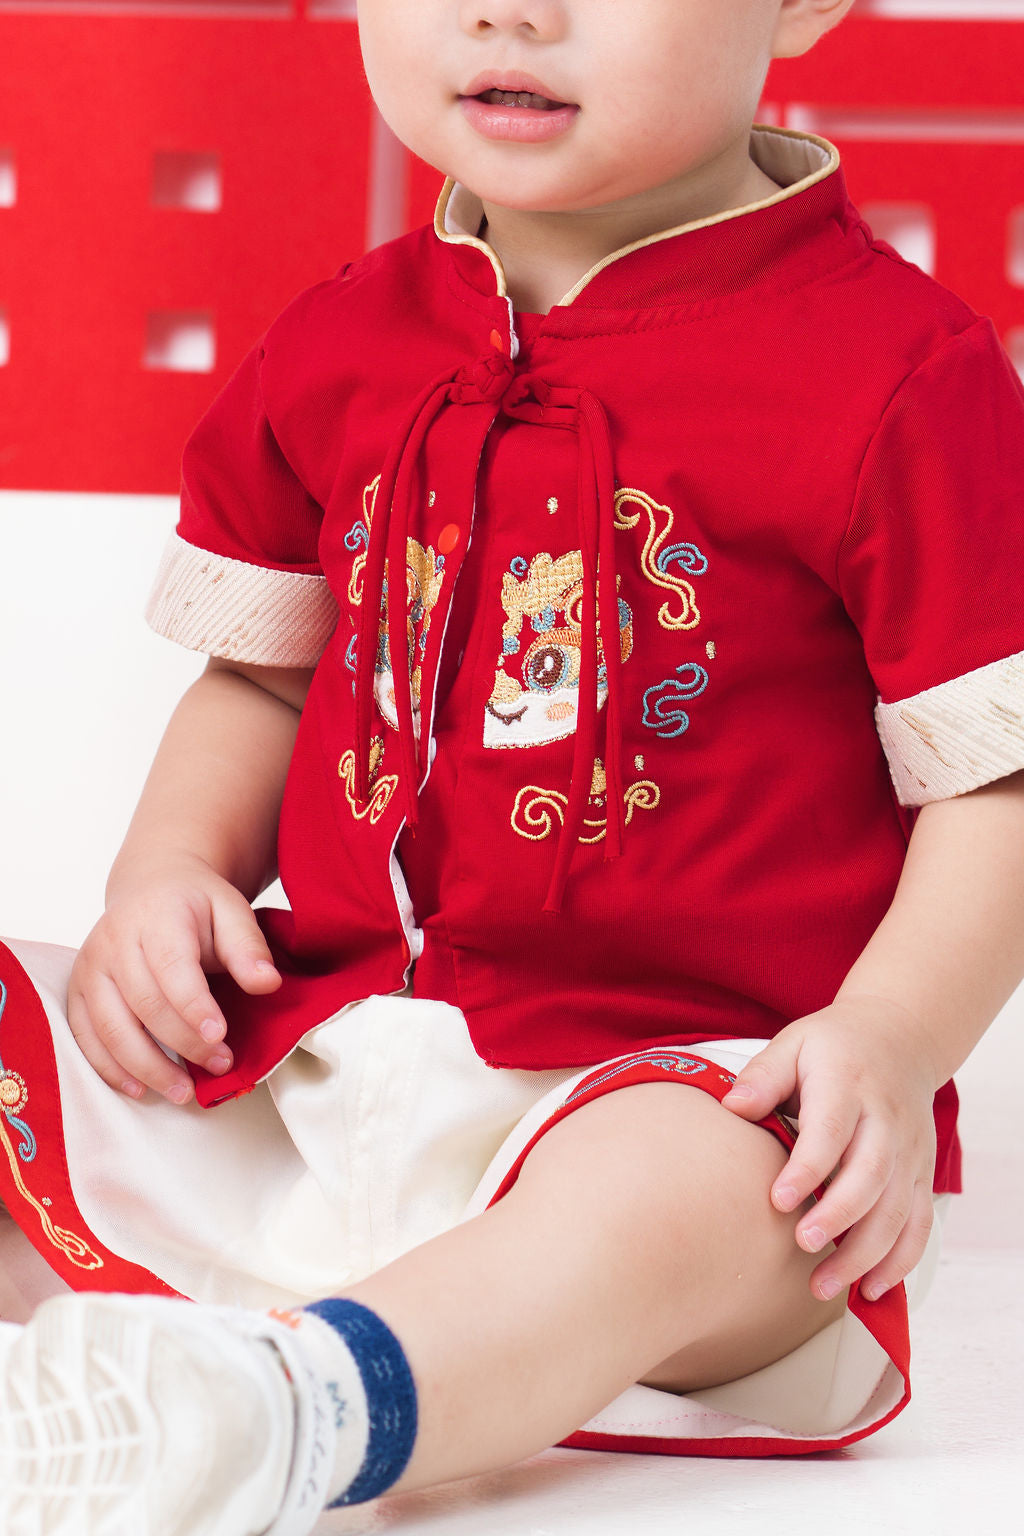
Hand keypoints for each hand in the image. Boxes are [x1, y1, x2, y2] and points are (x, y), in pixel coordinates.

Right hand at [67, 857, 281, 1106]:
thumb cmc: (195, 905)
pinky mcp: (77, 991)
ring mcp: (91, 968)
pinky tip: (140, 1088)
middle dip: (183, 1044)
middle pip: (144, 1005)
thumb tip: (267, 983)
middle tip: (221, 1065)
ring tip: (183, 1091)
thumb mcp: (231, 910)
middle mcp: (115, 942)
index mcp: (157, 917)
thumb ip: (248, 947)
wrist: (151, 887)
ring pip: (111, 1028)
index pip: (172, 968)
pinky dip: (111, 1068)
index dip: (194, 1008)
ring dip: (147, 1067)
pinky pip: (86, 1037)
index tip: (220, 1037)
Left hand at [721, 998, 937, 1302]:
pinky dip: (900, 1261)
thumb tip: (733, 1106)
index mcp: (848, 1084)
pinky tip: (870, 1288)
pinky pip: (918, 1223)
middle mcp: (886, 1120)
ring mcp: (909, 1150)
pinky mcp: (922, 1173)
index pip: (831, 1131)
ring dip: (865, 1253)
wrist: (899, 1039)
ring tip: (825, 1284)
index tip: (779, 1200)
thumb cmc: (833, 1047)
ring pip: (897, 1209)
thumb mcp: (792, 1044)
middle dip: (838, 1217)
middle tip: (803, 1244)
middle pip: (871, 1176)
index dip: (808, 1169)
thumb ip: (764, 1077)